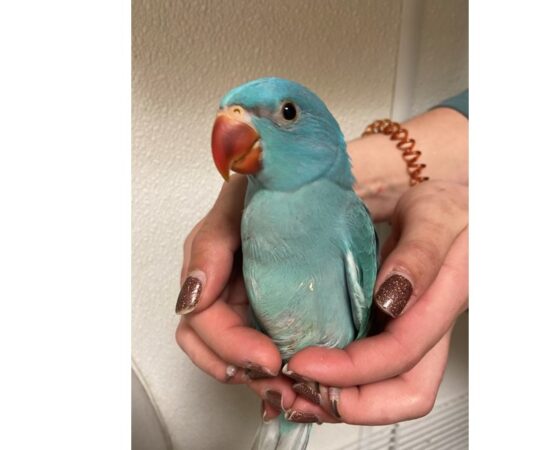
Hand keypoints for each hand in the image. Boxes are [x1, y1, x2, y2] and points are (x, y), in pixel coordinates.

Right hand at [175, 175, 281, 383]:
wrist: (305, 179)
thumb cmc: (270, 183)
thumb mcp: (236, 203)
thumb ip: (210, 245)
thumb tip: (192, 296)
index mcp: (206, 268)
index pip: (202, 322)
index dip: (232, 347)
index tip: (269, 359)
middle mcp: (220, 291)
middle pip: (213, 348)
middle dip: (244, 372)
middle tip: (282, 385)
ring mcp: (244, 303)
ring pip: (236, 357)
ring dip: (259, 381)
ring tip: (292, 394)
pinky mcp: (269, 311)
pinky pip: (262, 351)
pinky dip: (274, 374)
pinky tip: (296, 387)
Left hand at [255, 180, 467, 423]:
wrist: (455, 212)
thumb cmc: (450, 210)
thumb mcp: (434, 217)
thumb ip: (418, 255)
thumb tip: (391, 297)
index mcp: (442, 304)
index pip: (401, 355)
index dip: (352, 370)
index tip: (304, 361)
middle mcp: (427, 329)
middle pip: (402, 395)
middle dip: (349, 404)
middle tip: (299, 391)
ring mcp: (409, 332)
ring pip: (384, 389)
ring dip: (338, 398)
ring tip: (293, 390)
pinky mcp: (391, 329)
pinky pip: (369, 370)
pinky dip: (336, 380)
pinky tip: (306, 371)